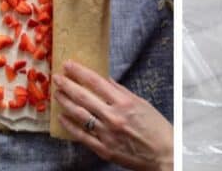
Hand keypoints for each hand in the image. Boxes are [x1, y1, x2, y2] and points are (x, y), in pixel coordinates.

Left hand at [52, 61, 172, 170]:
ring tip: (57, 94)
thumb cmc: (156, 129)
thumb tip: (105, 80)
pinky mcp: (104, 149)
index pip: (97, 82)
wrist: (164, 154)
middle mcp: (114, 117)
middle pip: (84, 97)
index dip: (80, 72)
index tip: (69, 65)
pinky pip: (82, 136)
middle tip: (56, 77)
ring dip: (65, 102)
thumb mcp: (142, 104)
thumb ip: (121, 92)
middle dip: (67, 85)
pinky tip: (62, 117)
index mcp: (125, 103)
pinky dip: (70, 126)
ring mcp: (107, 134)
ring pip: (79, 115)